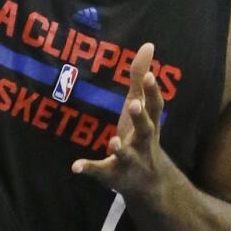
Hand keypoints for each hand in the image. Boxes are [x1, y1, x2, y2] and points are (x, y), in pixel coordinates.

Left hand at [72, 42, 166, 198]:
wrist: (151, 185)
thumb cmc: (142, 136)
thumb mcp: (143, 108)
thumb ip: (141, 78)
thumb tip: (148, 45)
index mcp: (149, 124)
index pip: (155, 107)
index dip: (153, 91)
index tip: (151, 75)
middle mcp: (143, 142)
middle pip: (145, 129)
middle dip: (140, 117)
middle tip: (133, 104)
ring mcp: (129, 160)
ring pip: (125, 154)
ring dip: (119, 148)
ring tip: (112, 142)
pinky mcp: (113, 175)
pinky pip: (101, 172)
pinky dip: (89, 168)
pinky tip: (75, 166)